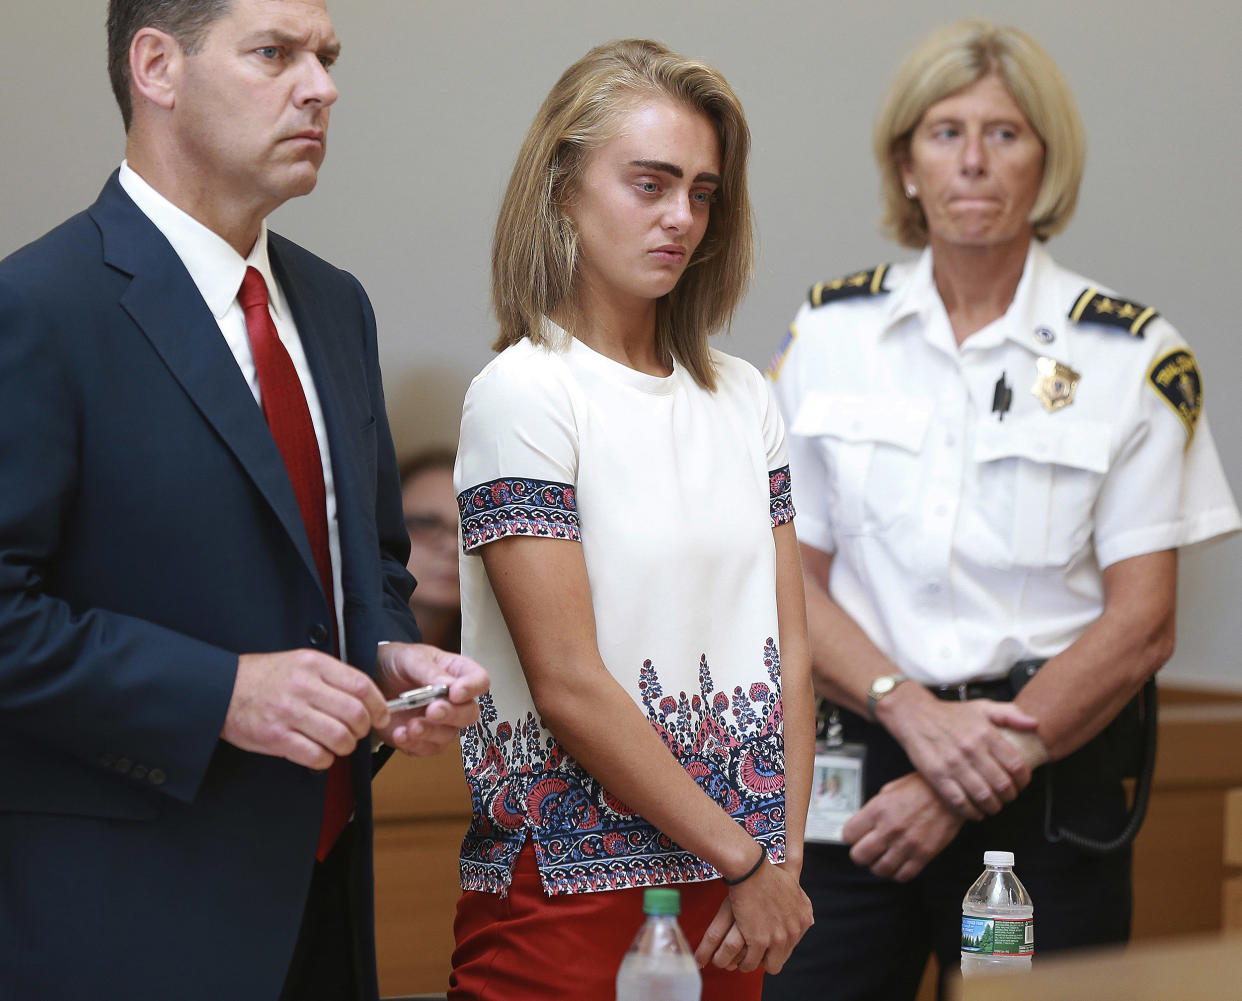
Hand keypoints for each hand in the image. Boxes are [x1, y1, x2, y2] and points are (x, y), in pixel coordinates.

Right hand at [222, 649, 389, 768]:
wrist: (222, 690)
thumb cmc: (264, 677)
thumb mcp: (300, 662)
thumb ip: (331, 675)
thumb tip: (366, 697)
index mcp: (313, 664)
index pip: (361, 685)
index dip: (378, 704)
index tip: (381, 715)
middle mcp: (303, 687)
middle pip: (354, 714)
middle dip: (363, 729)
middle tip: (358, 732)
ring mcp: (289, 713)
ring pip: (339, 737)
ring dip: (346, 746)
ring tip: (340, 744)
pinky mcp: (276, 738)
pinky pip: (316, 756)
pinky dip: (325, 760)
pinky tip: (320, 754)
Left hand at [373, 642, 488, 754]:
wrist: (372, 679)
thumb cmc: (396, 662)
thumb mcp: (410, 658)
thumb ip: (430, 672)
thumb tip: (449, 686)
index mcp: (457, 673)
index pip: (480, 681)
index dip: (472, 688)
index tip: (455, 692)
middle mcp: (453, 701)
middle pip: (469, 713)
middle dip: (452, 714)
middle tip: (433, 711)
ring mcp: (440, 723)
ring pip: (448, 735)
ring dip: (430, 732)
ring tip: (411, 726)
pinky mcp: (422, 739)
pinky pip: (426, 749)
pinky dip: (413, 744)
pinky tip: (400, 734)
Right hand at [695, 857, 813, 974]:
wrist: (751, 869)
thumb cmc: (767, 873)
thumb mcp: (794, 887)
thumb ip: (801, 906)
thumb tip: (809, 920)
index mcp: (804, 918)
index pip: (792, 945)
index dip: (777, 945)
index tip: (766, 942)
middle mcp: (794, 931)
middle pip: (782, 958)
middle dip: (768, 956)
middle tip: (754, 951)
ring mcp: (778, 937)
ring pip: (769, 966)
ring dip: (755, 962)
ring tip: (745, 957)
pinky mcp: (759, 940)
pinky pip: (751, 964)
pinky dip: (744, 963)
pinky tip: (737, 958)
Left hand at [842, 772, 961, 881]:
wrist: (951, 794)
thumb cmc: (919, 788)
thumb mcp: (888, 790)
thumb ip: (873, 810)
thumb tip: (862, 826)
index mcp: (877, 810)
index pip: (848, 835)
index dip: (850, 836)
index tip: (856, 836)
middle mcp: (889, 829)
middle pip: (859, 856)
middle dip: (860, 854)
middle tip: (867, 850)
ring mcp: (907, 844)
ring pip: (879, 870)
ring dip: (878, 866)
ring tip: (883, 858)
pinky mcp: (924, 855)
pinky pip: (903, 876)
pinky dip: (897, 873)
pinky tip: (898, 863)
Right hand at [878, 684, 1038, 817]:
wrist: (913, 714)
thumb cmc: (949, 714)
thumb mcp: (982, 707)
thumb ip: (1010, 714)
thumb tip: (1034, 725)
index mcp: (985, 733)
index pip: (1016, 765)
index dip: (1024, 780)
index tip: (1021, 783)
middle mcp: (971, 749)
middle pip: (1002, 785)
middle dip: (1010, 796)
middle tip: (1008, 797)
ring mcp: (953, 763)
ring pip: (983, 796)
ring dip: (993, 807)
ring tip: (993, 805)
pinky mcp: (936, 775)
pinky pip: (959, 802)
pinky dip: (971, 812)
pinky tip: (975, 811)